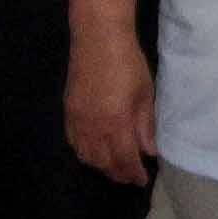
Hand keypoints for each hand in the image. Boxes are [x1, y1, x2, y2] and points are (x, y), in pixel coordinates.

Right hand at [65, 28, 157, 185]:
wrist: (98, 39)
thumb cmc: (128, 64)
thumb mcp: (145, 95)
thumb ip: (145, 126)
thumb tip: (149, 151)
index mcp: (115, 122)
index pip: (124, 159)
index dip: (133, 173)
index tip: (142, 180)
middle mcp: (93, 126)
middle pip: (103, 162)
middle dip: (118, 173)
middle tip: (130, 176)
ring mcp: (77, 120)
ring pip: (86, 155)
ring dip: (101, 166)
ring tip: (115, 166)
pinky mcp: (68, 111)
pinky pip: (74, 142)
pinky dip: (85, 152)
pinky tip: (95, 151)